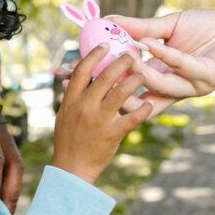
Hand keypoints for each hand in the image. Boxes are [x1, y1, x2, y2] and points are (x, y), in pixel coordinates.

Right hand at [50, 45, 152, 183]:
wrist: (71, 168)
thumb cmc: (68, 140)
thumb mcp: (64, 114)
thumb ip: (72, 96)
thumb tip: (73, 76)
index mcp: (71, 100)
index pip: (82, 71)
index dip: (94, 55)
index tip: (105, 45)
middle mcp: (84, 107)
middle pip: (104, 77)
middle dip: (120, 63)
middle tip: (131, 55)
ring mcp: (99, 120)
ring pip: (120, 94)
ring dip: (134, 81)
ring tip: (143, 74)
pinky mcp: (112, 134)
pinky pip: (132, 118)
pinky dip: (143, 110)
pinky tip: (150, 104)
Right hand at [108, 5, 214, 114]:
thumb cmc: (206, 27)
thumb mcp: (167, 26)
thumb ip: (139, 27)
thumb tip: (108, 20)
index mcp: (163, 77)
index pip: (130, 85)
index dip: (108, 81)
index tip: (85, 70)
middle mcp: (177, 87)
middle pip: (142, 96)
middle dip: (121, 88)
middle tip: (100, 74)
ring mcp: (193, 85)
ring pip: (162, 86)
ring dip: (143, 72)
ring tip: (126, 57)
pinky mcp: (210, 77)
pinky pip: (184, 68)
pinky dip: (166, 56)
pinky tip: (152, 43)